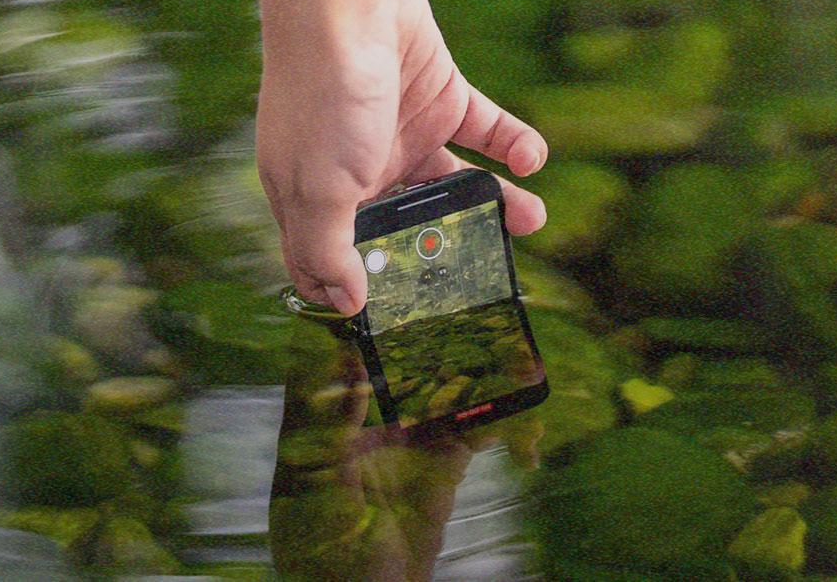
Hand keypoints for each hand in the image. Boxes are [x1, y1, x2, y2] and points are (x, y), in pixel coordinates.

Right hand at [256, 0, 547, 315]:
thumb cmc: (321, 92)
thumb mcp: (320, 185)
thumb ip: (327, 249)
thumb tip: (345, 305)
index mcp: (314, 194)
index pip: (331, 259)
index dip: (360, 289)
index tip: (404, 317)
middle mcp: (357, 167)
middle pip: (405, 225)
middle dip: (446, 249)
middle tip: (487, 269)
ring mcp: (400, 129)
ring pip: (454, 181)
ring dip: (494, 203)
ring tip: (531, 218)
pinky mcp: (438, 91)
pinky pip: (483, 129)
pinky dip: (512, 144)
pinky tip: (531, 159)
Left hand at [268, 308, 542, 581]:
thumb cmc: (322, 553)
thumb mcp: (316, 489)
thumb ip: (330, 426)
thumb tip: (346, 365)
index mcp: (323, 420)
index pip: (334, 356)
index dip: (354, 318)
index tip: (380, 283)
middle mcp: (364, 420)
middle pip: (395, 361)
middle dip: (424, 329)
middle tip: (456, 290)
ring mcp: (405, 441)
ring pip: (439, 387)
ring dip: (468, 360)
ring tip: (501, 327)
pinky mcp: (440, 466)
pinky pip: (470, 427)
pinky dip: (496, 406)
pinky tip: (520, 383)